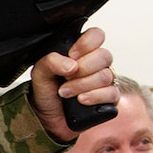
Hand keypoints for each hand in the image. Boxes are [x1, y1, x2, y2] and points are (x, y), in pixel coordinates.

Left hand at [29, 26, 115, 143]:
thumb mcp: (40, 73)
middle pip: (104, 56)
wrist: (47, 117)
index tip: (71, 55)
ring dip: (83, 85)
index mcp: (82, 52)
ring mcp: (104, 81)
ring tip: (66, 92)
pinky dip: (95, 96)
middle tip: (66, 78)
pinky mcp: (109, 99)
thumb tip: (71, 65)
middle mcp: (96, 64)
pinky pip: (112, 93)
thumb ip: (50, 61)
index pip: (96, 35)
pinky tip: (81, 100)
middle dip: (83, 68)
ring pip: (106, 75)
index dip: (86, 44)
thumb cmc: (46, 91)